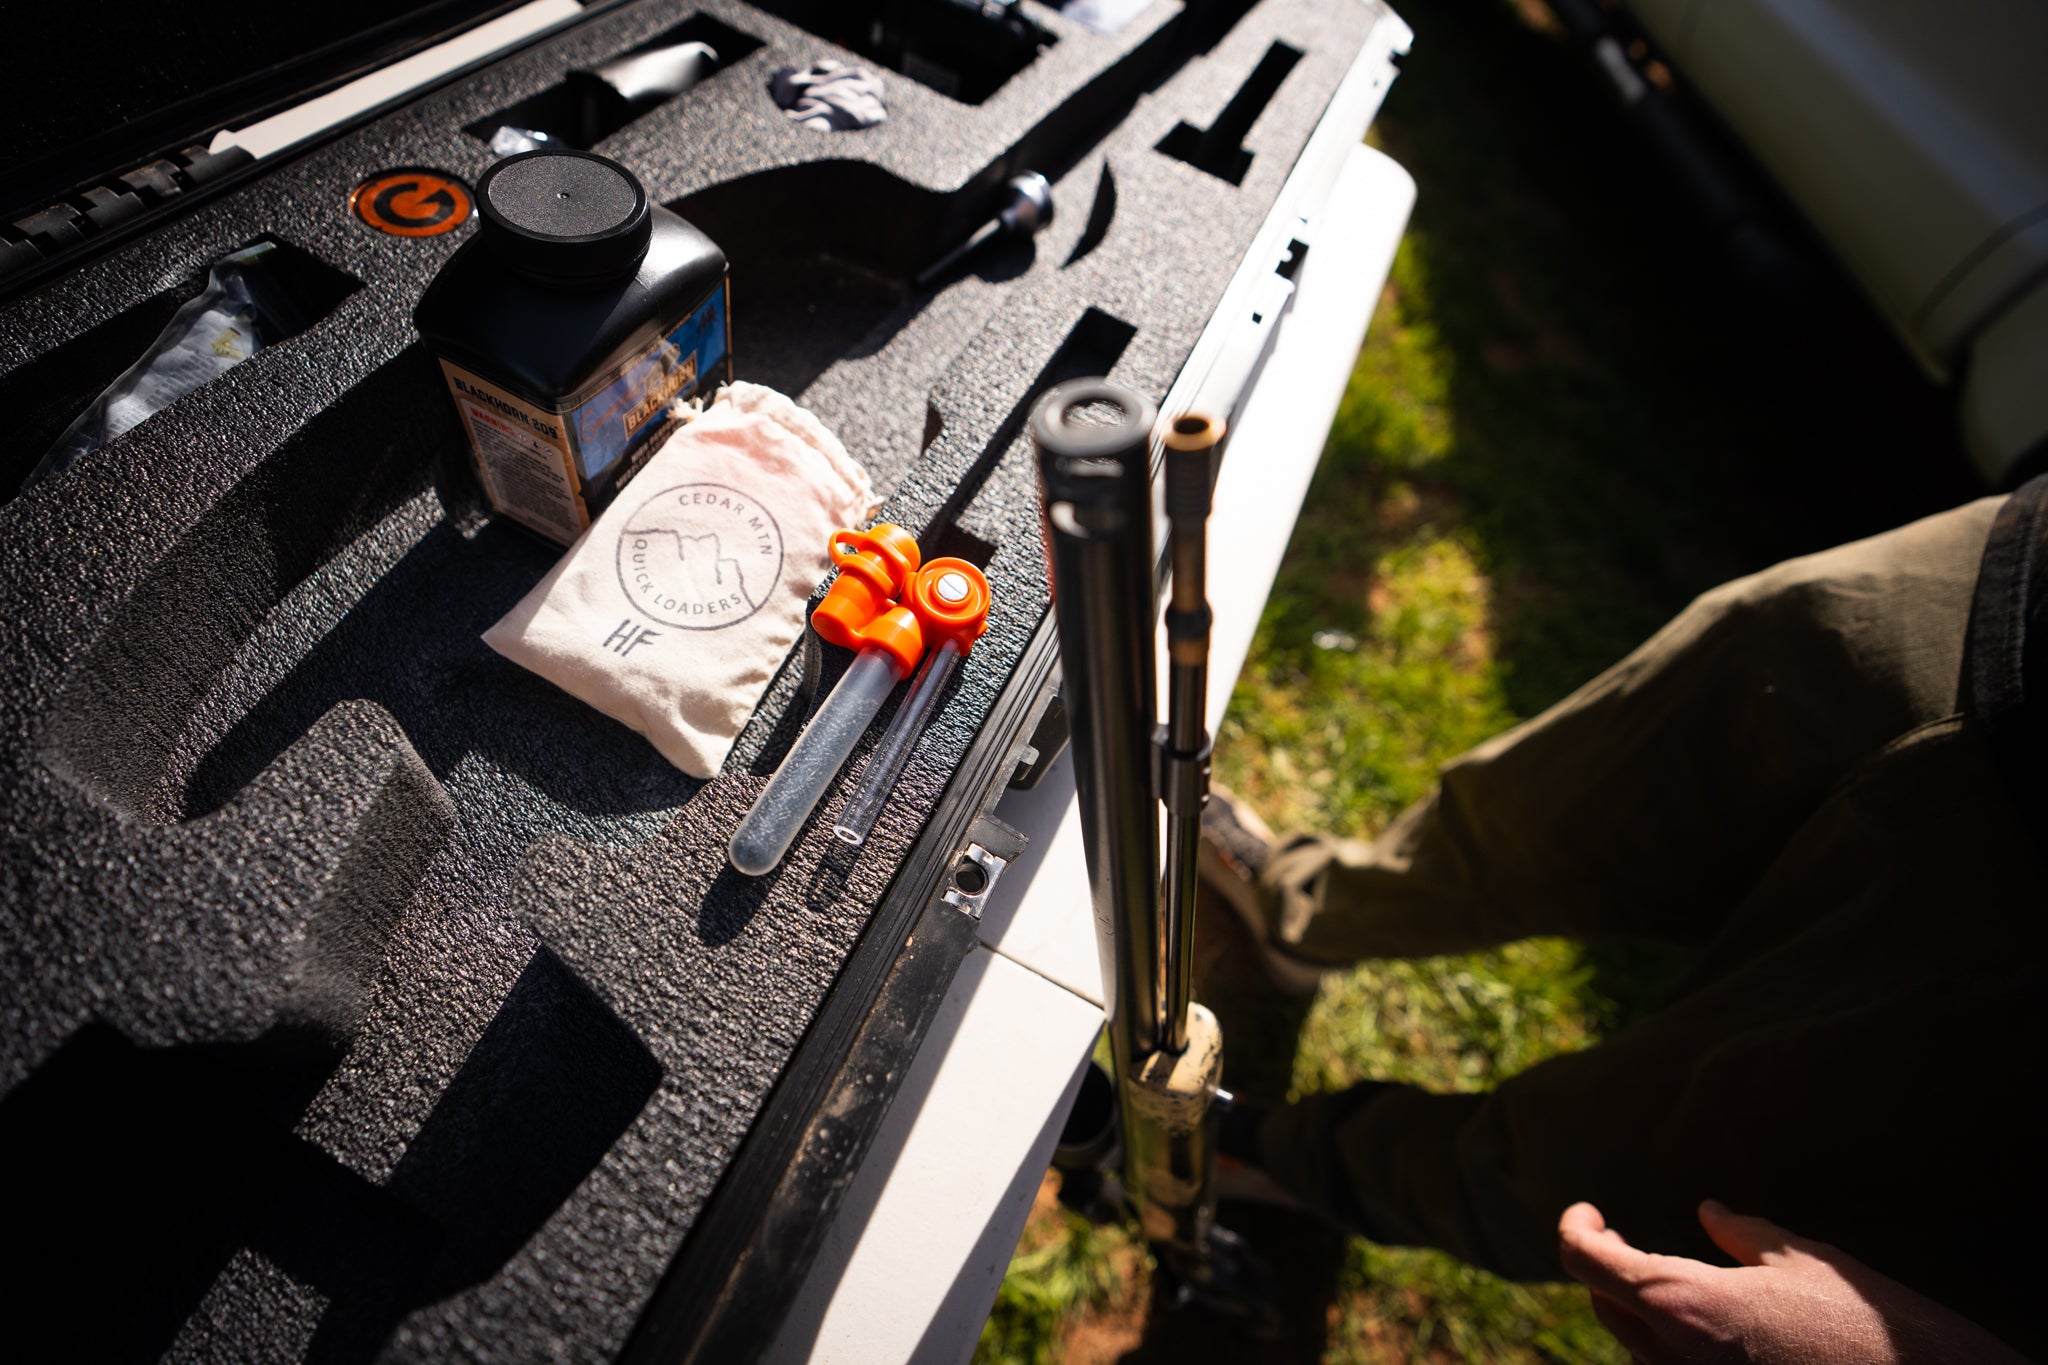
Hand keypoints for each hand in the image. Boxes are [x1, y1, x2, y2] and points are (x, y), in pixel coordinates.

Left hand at [1557, 1199, 2028, 1363]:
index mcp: (1682, 1302)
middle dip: (1608, 1268)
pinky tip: (1709, 1329)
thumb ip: (1743, 1233)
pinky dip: (1673, 1347)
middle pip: (1606, 1305)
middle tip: (1621, 1238)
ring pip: (1637, 1347)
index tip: (1589, 1211)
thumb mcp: (1804, 1261)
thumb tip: (1708, 1208)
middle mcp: (1671, 1356)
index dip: (1576, 1229)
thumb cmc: (1864, 1324)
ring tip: (1667, 1280)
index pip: (1585, 1260)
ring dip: (1642, 1312)